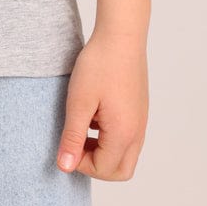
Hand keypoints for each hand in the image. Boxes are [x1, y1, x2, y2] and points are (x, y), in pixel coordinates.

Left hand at [56, 33, 148, 180]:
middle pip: (120, 171)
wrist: (121, 34)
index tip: (67, 142)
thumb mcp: (79, 102)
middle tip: (77, 143)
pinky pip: (128, 137)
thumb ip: (72, 137)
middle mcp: (138, 131)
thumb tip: (65, 167)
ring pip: (126, 154)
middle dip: (96, 165)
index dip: (80, 162)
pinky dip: (111, 137)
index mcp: (124, 133)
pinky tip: (95, 113)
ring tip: (84, 125)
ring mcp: (141, 120)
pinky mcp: (139, 109)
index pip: (103, 169)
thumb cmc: (99, 65)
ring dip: (103, 151)